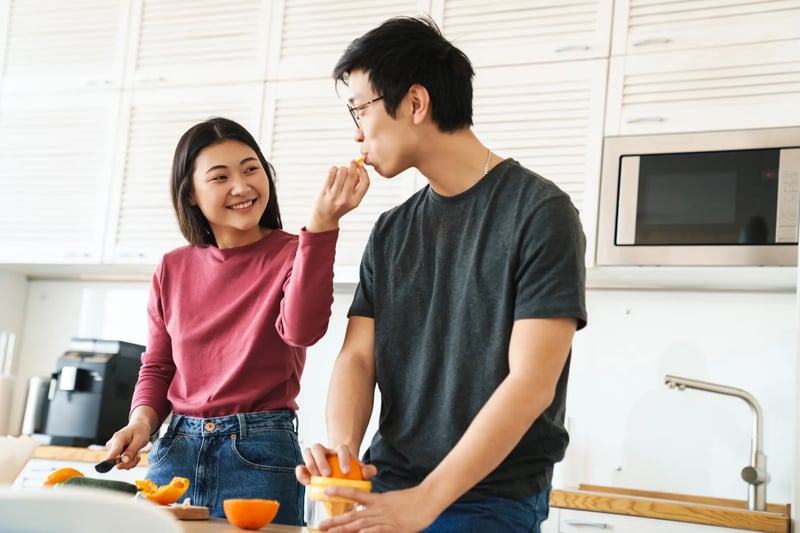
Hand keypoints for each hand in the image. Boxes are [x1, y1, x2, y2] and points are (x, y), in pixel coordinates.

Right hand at [103, 420, 150, 469]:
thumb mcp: (140, 440)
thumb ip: (131, 451)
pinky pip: (122, 464)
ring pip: (120, 464)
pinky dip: (130, 461)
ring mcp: (112, 450)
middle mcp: (112, 445)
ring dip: (131, 462)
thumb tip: (123, 461)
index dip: (110, 463)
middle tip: (137, 455)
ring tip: (136, 452)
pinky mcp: (114, 454)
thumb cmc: (139, 431)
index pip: (111, 454)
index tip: (112, 467)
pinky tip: (133, 454)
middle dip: (130, 462)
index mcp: (118, 439)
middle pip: (116, 463)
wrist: (138, 427)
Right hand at [295, 442, 375, 485]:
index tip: (346, 472)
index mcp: (340, 450)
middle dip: (321, 460)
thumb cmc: (350, 471)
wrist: (339, 472)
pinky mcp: (306, 467)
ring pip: (307, 452)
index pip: (341, 448)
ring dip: (310, 464)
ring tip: (316, 478)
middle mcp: (325, 450)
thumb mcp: (360, 470)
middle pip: (318, 447)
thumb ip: (368, 470)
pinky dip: (301, 474)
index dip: (343, 459)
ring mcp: (314, 457)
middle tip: (327, 474)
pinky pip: (300, 467)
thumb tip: (369, 472)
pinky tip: (307, 483)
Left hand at [307, 160, 369, 232]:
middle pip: (352, 174)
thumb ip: (357, 186)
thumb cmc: (339, 206)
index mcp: (355, 201)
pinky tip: (334, 173)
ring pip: (341, 171)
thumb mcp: (353, 200)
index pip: (365, 182)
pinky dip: (334, 169)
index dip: (364, 171)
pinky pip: (331, 172)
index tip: (361, 166)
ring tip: (341, 172)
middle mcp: (345, 198)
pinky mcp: (325, 190)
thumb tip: (359, 168)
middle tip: (352, 163)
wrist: (324, 217)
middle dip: (353, 165)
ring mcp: (334, 194)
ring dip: (342, 168)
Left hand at [317, 486, 438, 532]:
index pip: (355, 494)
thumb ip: (377, 506)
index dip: (340, 492)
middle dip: (336, 521)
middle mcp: (379, 509)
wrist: (429, 499)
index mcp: (378, 500)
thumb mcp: (391, 500)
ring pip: (361, 525)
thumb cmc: (412, 501)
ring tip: (331, 532)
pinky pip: (378, 531)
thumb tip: (364, 512)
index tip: (326, 491)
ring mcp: (386, 520)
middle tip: (320, 524)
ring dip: (345, 529)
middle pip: (353, 515)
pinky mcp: (395, 528)